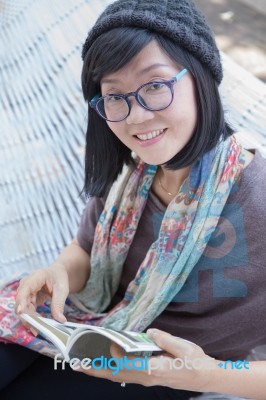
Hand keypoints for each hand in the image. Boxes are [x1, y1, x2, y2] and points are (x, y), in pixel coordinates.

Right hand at [15, 263, 68, 322]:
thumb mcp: (62, 289)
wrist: (57, 274)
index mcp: (35, 277)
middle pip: (21, 302)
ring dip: (29, 319)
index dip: (22, 301)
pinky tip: (38, 325)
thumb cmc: (59, 278)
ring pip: (23, 308)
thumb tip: (60, 320)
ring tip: (37, 329)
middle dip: (26, 316)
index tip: (21, 312)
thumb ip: (59, 303)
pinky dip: (32, 318)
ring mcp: (25, 292)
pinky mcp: (27, 299)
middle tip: (35, 328)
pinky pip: (27, 311)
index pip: (25, 289)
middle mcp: (26, 285)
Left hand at [78, 329, 214, 392]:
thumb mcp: (182, 347)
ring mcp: (147, 379)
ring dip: (101, 371)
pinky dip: (113, 370)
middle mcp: (146, 377)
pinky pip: (126, 375)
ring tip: (87, 365)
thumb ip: (164, 339)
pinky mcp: (149, 377)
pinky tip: (108, 364)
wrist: (204, 377)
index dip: (112, 354)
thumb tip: (149, 332)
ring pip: (119, 376)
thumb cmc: (195, 362)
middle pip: (115, 374)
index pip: (124, 363)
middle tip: (77, 365)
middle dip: (95, 370)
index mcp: (153, 369)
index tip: (105, 343)